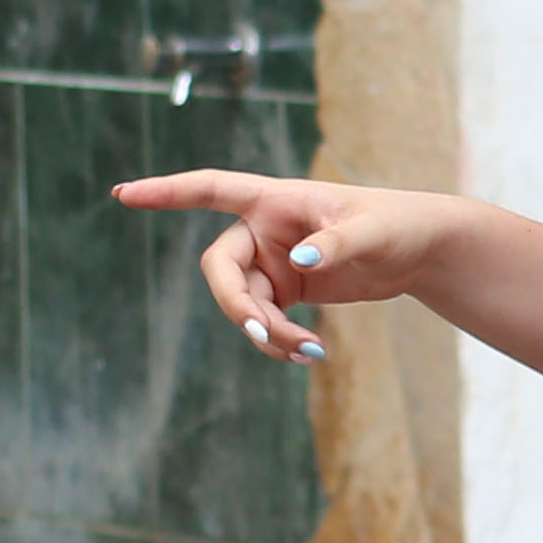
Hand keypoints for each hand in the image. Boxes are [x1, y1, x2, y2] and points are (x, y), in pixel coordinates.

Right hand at [110, 170, 447, 368]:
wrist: (420, 250)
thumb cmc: (398, 223)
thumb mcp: (373, 230)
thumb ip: (336, 242)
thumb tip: (301, 261)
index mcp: (274, 198)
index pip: (208, 187)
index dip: (165, 192)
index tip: (122, 194)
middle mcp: (264, 229)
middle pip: (220, 270)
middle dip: (238, 307)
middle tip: (268, 336)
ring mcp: (272, 262)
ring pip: (243, 304)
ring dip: (267, 333)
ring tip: (308, 353)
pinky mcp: (287, 290)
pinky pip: (264, 320)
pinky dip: (279, 341)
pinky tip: (308, 354)